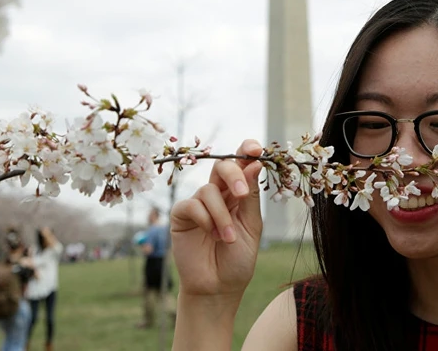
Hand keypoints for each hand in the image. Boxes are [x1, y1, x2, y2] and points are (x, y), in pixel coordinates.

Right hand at [171, 139, 263, 299]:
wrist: (218, 288)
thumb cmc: (238, 259)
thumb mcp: (251, 226)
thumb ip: (250, 197)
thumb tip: (255, 164)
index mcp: (238, 194)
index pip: (242, 163)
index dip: (246, 151)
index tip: (255, 150)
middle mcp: (218, 194)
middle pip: (223, 166)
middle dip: (234, 175)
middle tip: (241, 195)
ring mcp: (198, 203)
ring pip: (209, 190)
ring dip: (221, 215)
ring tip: (227, 238)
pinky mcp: (182, 215)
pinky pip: (192, 205)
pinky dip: (204, 219)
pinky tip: (209, 235)